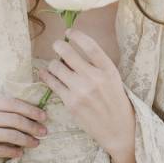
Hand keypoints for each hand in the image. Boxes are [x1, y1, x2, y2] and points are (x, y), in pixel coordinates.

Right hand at [0, 94, 47, 162]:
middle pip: (14, 120)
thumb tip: (29, 108)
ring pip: (10, 135)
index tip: (43, 116)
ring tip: (36, 143)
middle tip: (44, 131)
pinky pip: (0, 150)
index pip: (12, 103)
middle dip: (32, 126)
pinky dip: (13, 152)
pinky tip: (20, 153)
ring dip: (26, 140)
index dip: (30, 109)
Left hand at [38, 28, 134, 155]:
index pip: (89, 45)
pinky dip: (47, 76)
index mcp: (108, 70)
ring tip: (56, 65)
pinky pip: (53, 83)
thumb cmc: (115, 101)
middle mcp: (94, 78)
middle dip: (59, 45)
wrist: (118, 130)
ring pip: (56, 67)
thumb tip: (73, 50)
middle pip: (68, 53)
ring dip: (53, 63)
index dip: (76, 35)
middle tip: (57, 44)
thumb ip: (97, 65)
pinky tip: (45, 73)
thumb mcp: (113, 79)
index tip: (69, 32)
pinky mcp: (71, 103)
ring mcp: (81, 91)